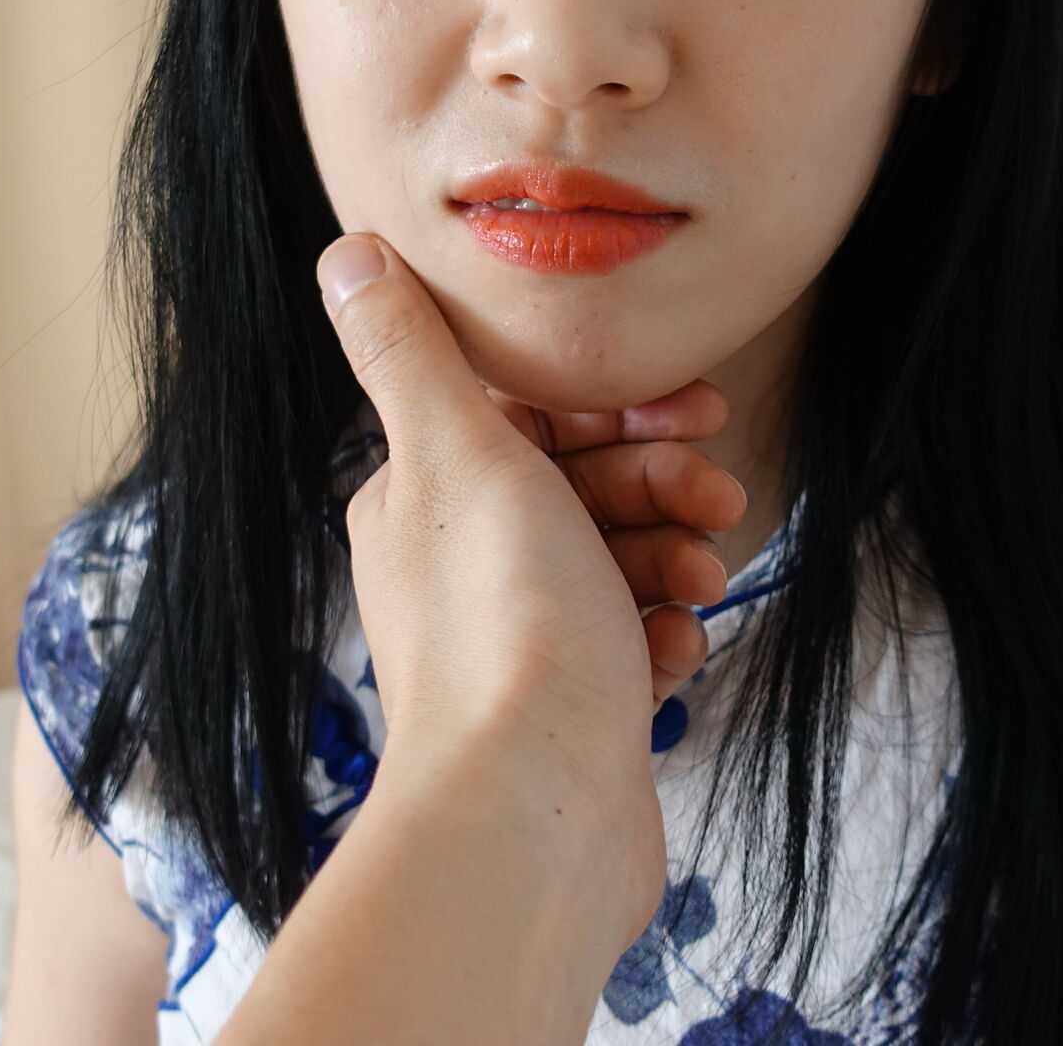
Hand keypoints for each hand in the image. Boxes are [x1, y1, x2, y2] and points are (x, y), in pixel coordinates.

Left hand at [314, 231, 700, 913]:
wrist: (532, 811)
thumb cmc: (503, 628)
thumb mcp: (460, 452)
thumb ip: (413, 350)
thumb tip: (348, 252)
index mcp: (422, 501)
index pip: (530, 417)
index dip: (616, 406)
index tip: (693, 407)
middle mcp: (457, 569)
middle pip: (583, 488)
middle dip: (660, 484)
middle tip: (714, 499)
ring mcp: (514, 645)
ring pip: (615, 563)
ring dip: (670, 559)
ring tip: (700, 584)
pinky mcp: (565, 711)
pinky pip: (629, 643)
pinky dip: (659, 635)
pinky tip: (674, 651)